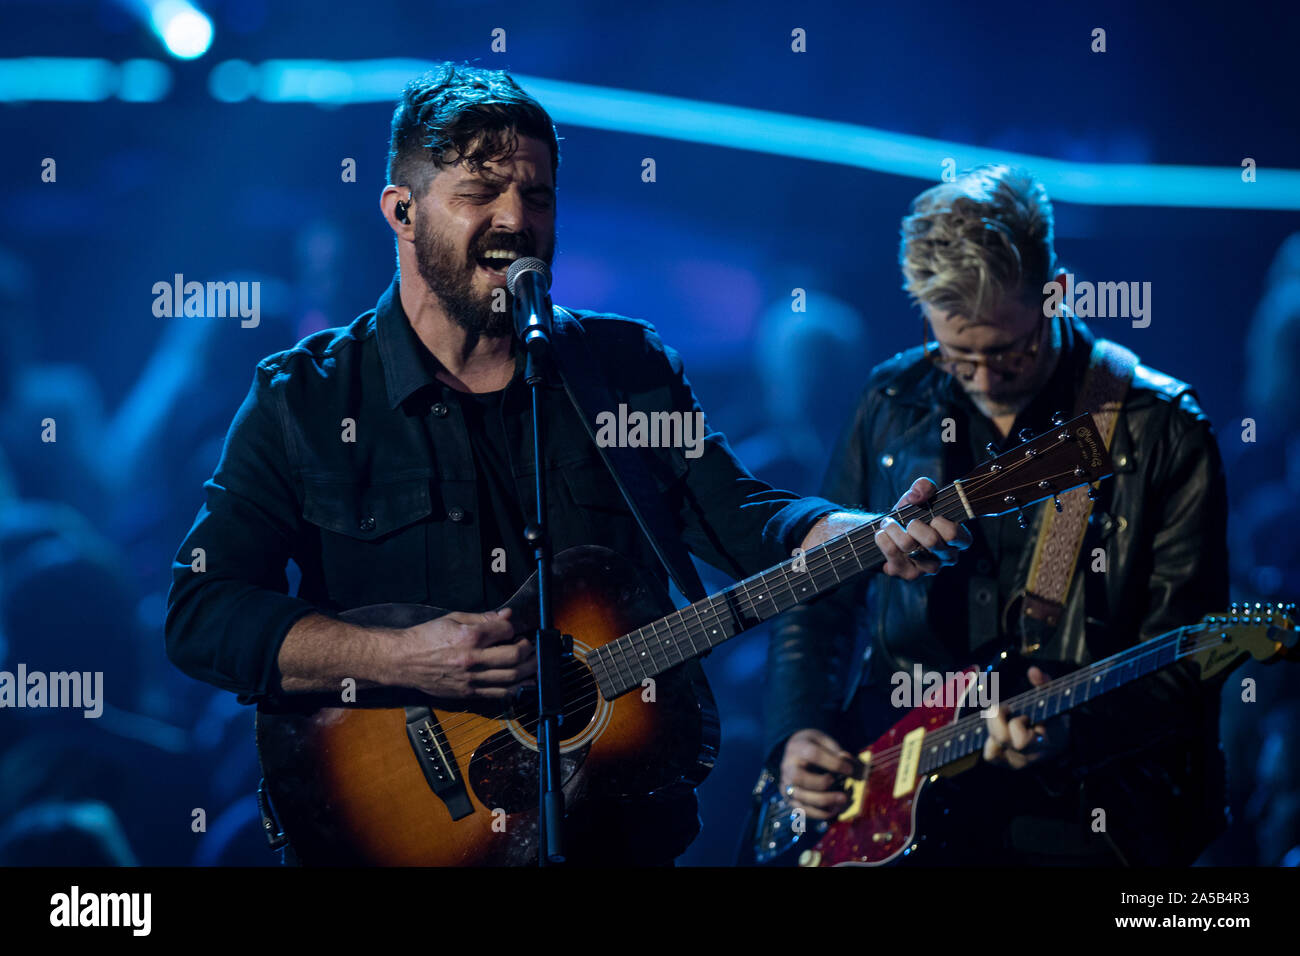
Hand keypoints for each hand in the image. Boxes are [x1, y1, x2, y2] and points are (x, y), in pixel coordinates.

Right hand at [395, 608, 535, 700]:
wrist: (403, 661)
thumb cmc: (425, 638)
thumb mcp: (454, 618)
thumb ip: (483, 618)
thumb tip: (506, 615)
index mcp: (469, 637)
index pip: (506, 631)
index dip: (516, 628)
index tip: (517, 629)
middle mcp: (472, 659)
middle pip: (514, 656)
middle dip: (529, 650)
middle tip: (531, 645)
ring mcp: (470, 679)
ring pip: (511, 678)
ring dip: (528, 671)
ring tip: (534, 664)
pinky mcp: (468, 693)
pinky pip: (498, 694)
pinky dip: (515, 689)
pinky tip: (522, 682)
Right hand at [778, 728, 856, 819]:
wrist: (795, 750)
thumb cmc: (814, 745)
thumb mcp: (825, 741)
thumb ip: (838, 752)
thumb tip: (852, 768)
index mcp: (798, 747)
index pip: (813, 754)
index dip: (833, 763)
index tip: (850, 770)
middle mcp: (788, 766)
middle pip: (800, 778)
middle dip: (824, 787)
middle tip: (845, 793)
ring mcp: (786, 782)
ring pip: (800, 796)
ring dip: (824, 802)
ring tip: (842, 802)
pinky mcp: (788, 797)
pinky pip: (801, 809)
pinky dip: (818, 813)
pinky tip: (833, 810)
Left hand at [874, 477, 970, 579]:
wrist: (889, 533)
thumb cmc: (910, 516)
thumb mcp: (918, 498)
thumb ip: (923, 487)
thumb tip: (920, 491)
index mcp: (958, 540)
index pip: (954, 535)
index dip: (939, 522)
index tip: (932, 517)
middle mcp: (947, 557)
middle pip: (931, 541)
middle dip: (913, 525)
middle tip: (908, 521)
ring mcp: (928, 568)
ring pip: (908, 545)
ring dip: (893, 528)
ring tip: (889, 524)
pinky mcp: (908, 574)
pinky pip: (891, 551)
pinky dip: (882, 537)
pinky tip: (883, 535)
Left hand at [982, 666, 1067, 768]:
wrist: (1060, 743)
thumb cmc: (1054, 717)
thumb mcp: (1054, 699)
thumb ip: (1045, 684)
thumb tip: (1033, 671)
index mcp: (1043, 742)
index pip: (1021, 739)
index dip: (1017, 723)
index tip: (1023, 714)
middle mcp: (1029, 756)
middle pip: (1001, 738)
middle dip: (999, 719)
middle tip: (1008, 710)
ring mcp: (1017, 762)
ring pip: (992, 747)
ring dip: (993, 729)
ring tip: (1005, 722)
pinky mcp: (1007, 764)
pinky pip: (990, 755)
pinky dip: (990, 742)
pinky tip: (1000, 732)